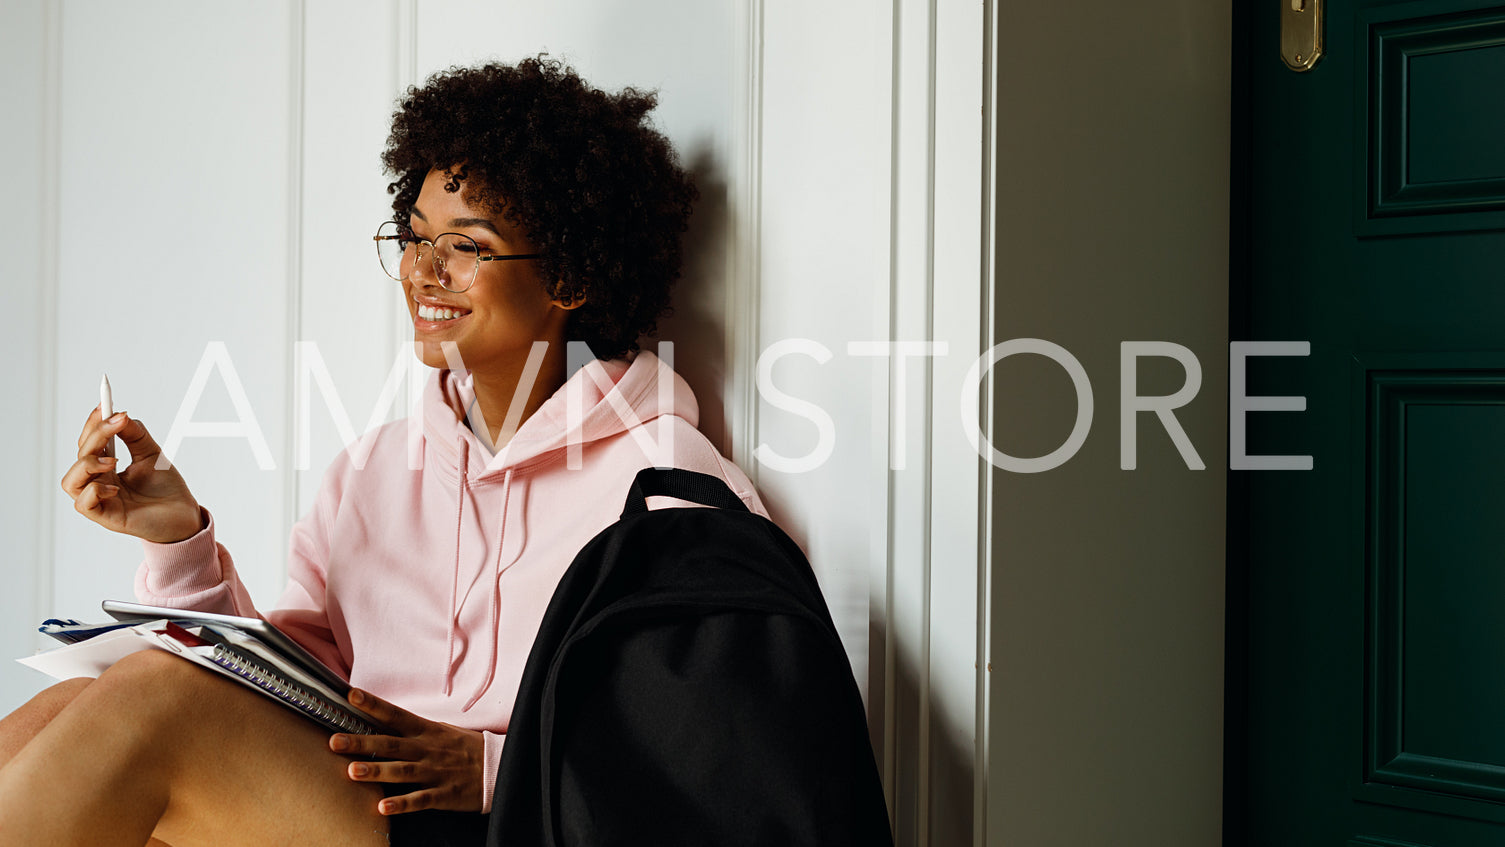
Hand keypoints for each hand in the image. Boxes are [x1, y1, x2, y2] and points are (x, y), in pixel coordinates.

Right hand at [60, 407, 203, 542]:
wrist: (184, 516)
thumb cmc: (167, 489)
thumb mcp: (152, 454)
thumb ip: (136, 436)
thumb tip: (121, 415)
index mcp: (106, 468)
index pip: (89, 443)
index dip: (93, 423)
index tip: (104, 404)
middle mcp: (98, 482)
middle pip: (81, 456)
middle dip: (96, 435)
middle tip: (118, 422)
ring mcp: (100, 501)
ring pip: (71, 481)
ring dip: (87, 464)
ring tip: (112, 461)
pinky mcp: (106, 518)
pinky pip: (83, 504)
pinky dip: (94, 491)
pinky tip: (115, 488)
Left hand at [330, 689, 485, 814]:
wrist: (499, 768)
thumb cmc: (466, 748)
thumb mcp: (442, 731)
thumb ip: (414, 730)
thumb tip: (383, 722)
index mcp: (428, 731)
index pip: (396, 714)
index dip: (374, 705)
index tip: (351, 695)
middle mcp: (428, 749)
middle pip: (391, 744)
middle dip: (362, 742)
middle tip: (335, 741)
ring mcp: (435, 772)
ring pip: (402, 771)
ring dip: (377, 771)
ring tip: (352, 771)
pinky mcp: (443, 794)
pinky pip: (420, 799)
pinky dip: (402, 804)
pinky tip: (383, 807)